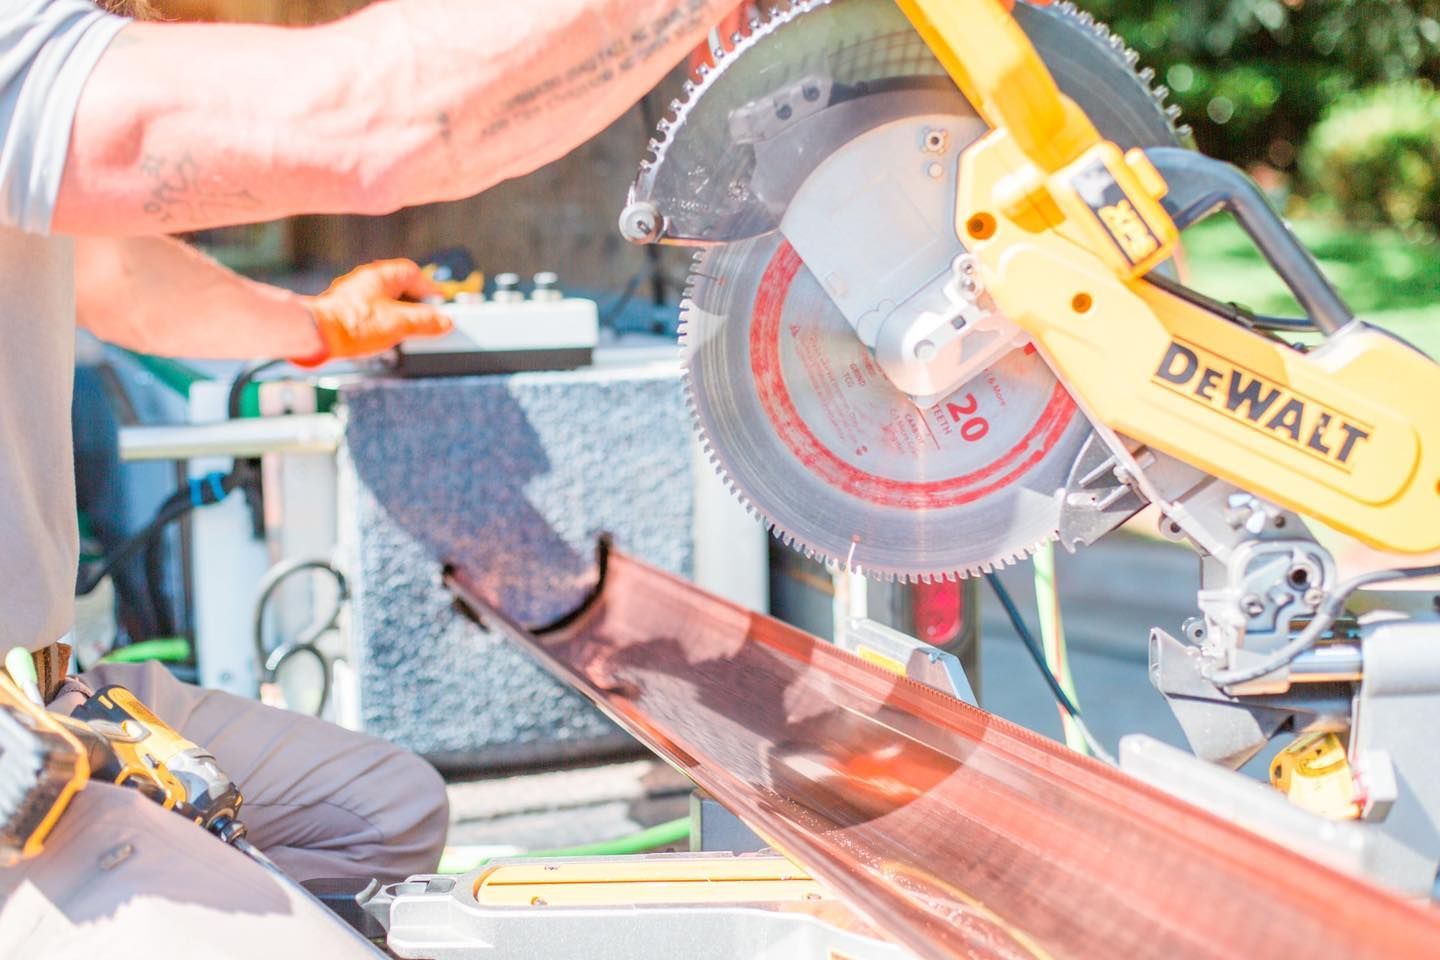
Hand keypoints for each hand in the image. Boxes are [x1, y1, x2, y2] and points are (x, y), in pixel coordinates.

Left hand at [293, 259, 451, 366]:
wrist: (318, 336)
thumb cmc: (353, 325)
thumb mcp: (399, 324)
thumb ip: (425, 322)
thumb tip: (444, 322)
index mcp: (382, 275)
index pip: (414, 273)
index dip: (430, 289)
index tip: (440, 305)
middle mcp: (367, 280)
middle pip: (400, 287)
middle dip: (415, 304)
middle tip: (426, 320)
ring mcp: (354, 294)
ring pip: (386, 300)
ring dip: (399, 314)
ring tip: (406, 332)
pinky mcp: (345, 309)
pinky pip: (372, 311)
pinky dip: (383, 321)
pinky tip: (384, 336)